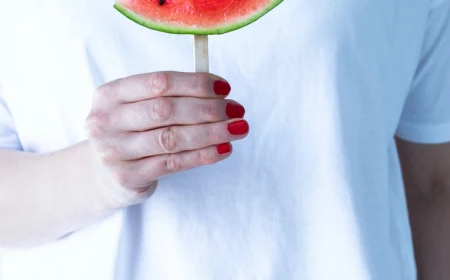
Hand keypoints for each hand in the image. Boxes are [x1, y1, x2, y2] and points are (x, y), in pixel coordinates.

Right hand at [85, 72, 248, 194]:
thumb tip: (219, 93)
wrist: (101, 174)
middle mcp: (106, 121)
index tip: (224, 88)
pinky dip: (203, 155)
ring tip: (238, 128)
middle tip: (237, 110)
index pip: (159, 82)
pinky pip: (174, 163)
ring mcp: (114, 151)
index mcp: (110, 94)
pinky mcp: (127, 176)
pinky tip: (224, 149)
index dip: (196, 83)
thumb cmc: (130, 132)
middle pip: (166, 110)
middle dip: (208, 109)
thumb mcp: (136, 107)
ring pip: (172, 138)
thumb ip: (169, 96)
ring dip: (212, 132)